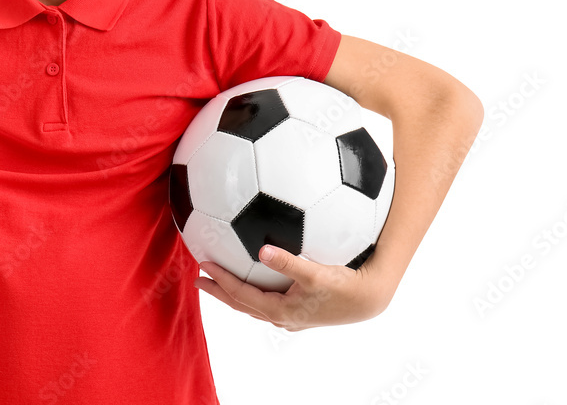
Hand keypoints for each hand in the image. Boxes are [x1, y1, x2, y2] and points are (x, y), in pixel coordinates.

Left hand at [194, 245, 392, 330]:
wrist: (368, 300)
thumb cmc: (344, 286)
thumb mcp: (316, 273)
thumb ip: (288, 262)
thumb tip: (263, 250)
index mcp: (280, 310)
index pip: (241, 295)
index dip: (220, 281)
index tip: (202, 266)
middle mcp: (281, 316)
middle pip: (242, 304)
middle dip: (219, 291)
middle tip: (198, 280)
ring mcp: (291, 316)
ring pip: (254, 305)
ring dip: (234, 292)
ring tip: (219, 281)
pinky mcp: (300, 310)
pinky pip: (267, 300)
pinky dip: (253, 291)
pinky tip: (255, 277)